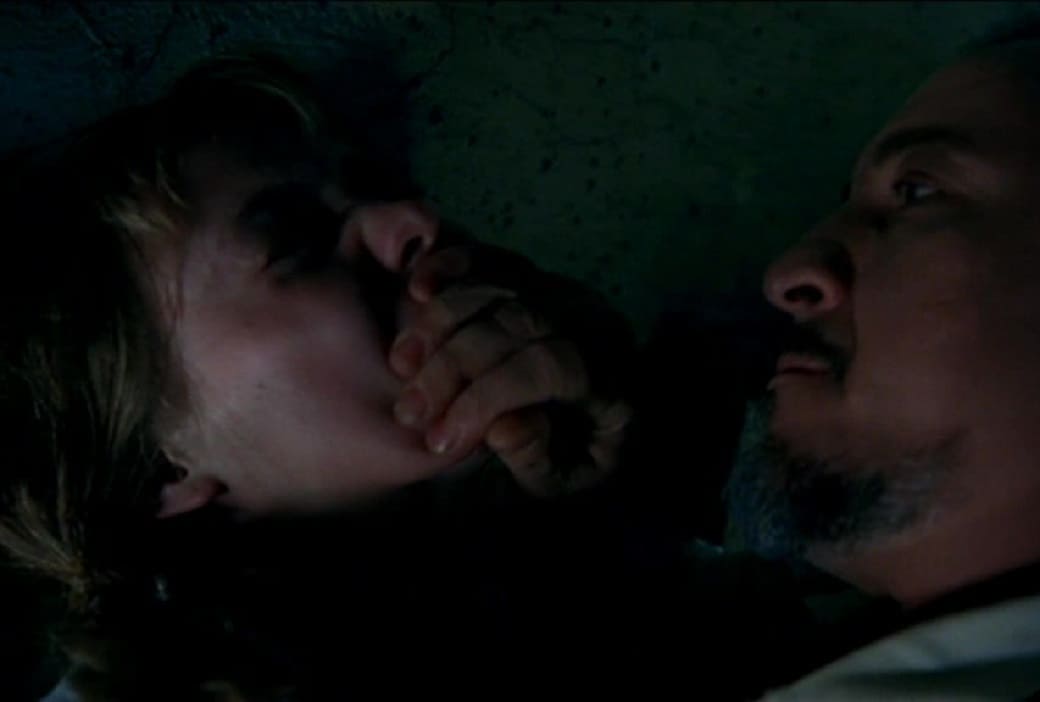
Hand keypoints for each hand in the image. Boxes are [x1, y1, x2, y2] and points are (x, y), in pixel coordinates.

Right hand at [388, 227, 634, 496]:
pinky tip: (416, 288)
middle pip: (513, 326)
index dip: (487, 398)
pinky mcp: (533, 275)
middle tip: (408, 412)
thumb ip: (539, 456)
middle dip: (452, 366)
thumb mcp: (569, 476)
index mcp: (609, 373)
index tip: (439, 438)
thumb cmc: (582, 451)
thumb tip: (501, 429)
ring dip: (439, 322)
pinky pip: (490, 260)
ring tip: (400, 365)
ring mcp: (561, 290)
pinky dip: (451, 266)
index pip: (546, 368)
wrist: (612, 408)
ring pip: (495, 290)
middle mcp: (589, 320)